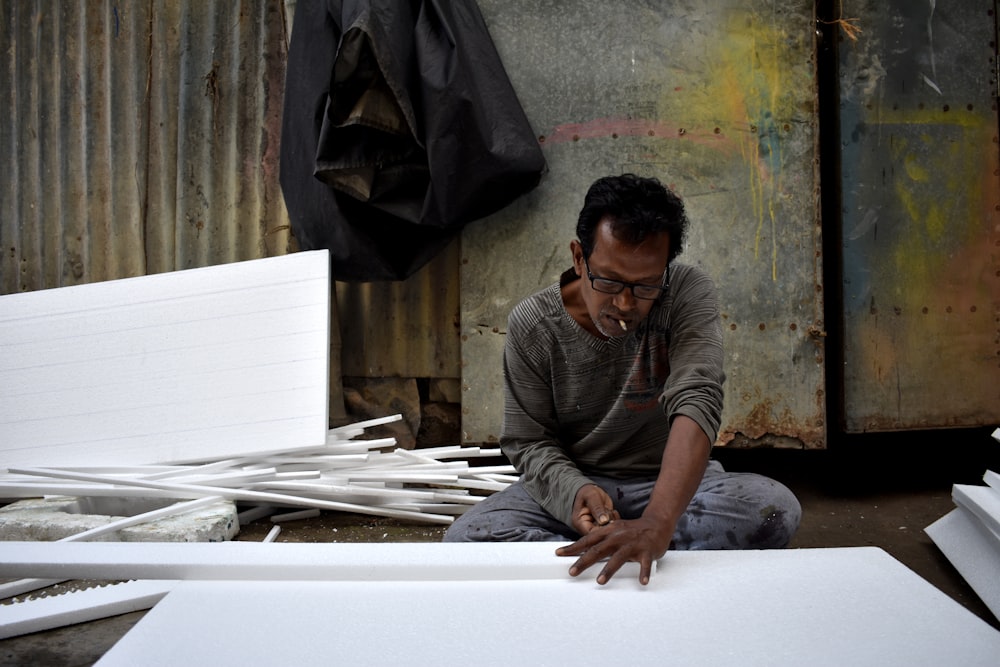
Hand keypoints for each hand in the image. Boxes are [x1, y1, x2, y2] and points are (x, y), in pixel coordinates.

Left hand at [556, 515, 671, 584]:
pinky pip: (645, 563)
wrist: (657, 523)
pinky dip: (644, 572)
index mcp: (609, 531)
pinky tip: (642, 582)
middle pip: (598, 550)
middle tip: (572, 572)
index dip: (573, 547)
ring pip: (619, 558)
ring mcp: (633, 544)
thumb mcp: (615, 530)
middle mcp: (618, 537)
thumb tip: (584, 550)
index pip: (588, 540)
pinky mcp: (647, 551)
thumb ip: (602, 540)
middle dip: (584, 561)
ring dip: (608, 570)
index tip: (559, 553)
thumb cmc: (632, 530)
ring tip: (600, 581)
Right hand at [570, 484, 619, 534]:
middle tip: (609, 512)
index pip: (591, 534)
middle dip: (608, 524)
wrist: (590, 491)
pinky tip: (612, 512)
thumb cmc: (587, 492)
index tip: (608, 519)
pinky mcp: (603, 525)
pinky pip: (612, 527)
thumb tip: (604, 521)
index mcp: (580, 523)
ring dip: (612, 521)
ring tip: (608, 510)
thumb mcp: (591, 496)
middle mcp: (587, 528)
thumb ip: (597, 507)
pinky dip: (615, 520)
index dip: (602, 529)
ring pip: (608, 531)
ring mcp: (596, 527)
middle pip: (600, 534)